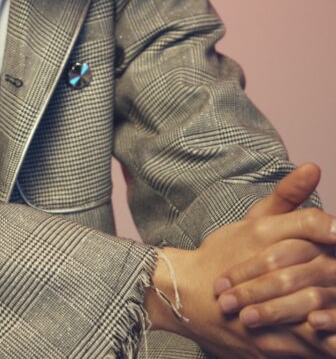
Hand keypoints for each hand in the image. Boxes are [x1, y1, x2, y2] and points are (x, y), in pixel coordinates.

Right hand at [146, 165, 335, 356]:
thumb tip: (314, 167)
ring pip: (313, 310)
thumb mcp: (254, 220)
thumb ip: (287, 196)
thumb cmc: (225, 253)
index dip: (328, 229)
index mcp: (261, 233)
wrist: (186, 293)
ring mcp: (264, 306)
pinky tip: (335, 332)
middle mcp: (262, 266)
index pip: (305, 225)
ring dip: (334, 312)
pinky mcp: (266, 340)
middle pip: (316, 270)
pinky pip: (306, 344)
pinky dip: (325, 340)